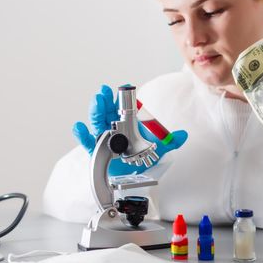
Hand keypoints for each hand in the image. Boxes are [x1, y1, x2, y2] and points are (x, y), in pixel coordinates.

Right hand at [73, 84, 187, 174]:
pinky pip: (87, 141)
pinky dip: (81, 134)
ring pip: (97, 121)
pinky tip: (78, 126)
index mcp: (127, 122)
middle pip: (108, 111)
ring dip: (95, 111)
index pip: (124, 107)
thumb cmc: (141, 157)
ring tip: (97, 101)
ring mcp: (104, 136)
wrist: (133, 173)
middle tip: (104, 91)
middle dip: (106, 100)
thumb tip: (183, 135)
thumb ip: (170, 141)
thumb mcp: (158, 148)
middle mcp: (114, 126)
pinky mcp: (97, 149)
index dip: (122, 98)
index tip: (122, 88)